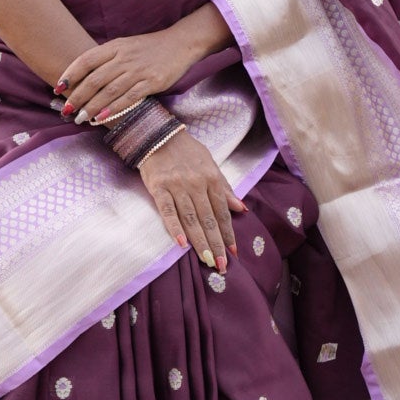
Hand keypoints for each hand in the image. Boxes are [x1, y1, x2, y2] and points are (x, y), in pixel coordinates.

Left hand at [54, 29, 190, 121]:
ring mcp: (138, 70)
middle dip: (78, 96)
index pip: (86, 60)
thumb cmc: (149, 48)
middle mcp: (124, 58)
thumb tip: (83, 76)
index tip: (58, 87)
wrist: (179, 44)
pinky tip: (101, 118)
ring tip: (80, 118)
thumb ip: (107, 58)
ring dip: (92, 106)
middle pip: (94, 79)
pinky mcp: (151, 82)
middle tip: (66, 110)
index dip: (70, 74)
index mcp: (115, 47)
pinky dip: (113, 109)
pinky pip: (128, 98)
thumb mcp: (125, 46)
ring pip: (109, 90)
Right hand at [136, 128, 246, 270]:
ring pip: (191, 219)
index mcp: (211, 179)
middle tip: (221, 266)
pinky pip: (168, 211)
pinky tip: (181, 244)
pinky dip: (174, 228)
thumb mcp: (210, 164)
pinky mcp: (158, 188)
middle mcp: (196, 184)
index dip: (228, 233)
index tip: (233, 253)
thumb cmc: (187, 152)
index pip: (222, 212)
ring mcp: (177, 186)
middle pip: (208, 219)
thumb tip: (241, 207)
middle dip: (216, 244)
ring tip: (207, 260)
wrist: (158, 134)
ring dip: (200, 242)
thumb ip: (225, 187)